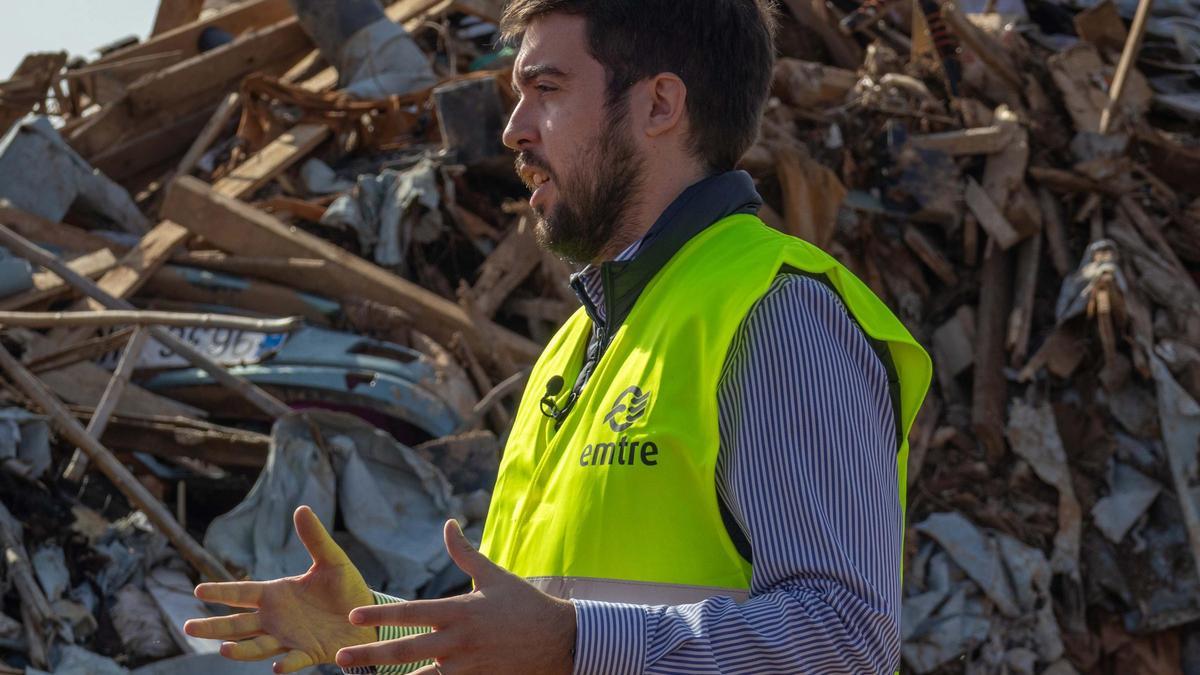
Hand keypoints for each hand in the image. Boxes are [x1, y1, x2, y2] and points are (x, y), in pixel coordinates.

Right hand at [183, 506, 376, 672]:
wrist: (367, 616)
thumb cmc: (346, 588)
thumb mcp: (332, 560)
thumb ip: (315, 538)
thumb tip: (301, 508)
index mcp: (276, 594)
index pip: (241, 593)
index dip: (221, 591)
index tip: (198, 590)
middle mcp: (276, 618)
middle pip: (237, 624)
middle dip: (213, 627)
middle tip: (187, 627)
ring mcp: (289, 637)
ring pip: (256, 646)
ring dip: (240, 650)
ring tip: (224, 650)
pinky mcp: (308, 652)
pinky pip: (293, 660)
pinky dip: (284, 664)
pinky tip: (276, 667)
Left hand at [334, 520, 576, 674]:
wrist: (558, 640)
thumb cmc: (524, 603)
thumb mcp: (494, 576)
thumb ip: (465, 553)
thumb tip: (448, 524)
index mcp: (460, 611)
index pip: (412, 613)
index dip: (381, 615)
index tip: (354, 617)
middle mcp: (458, 641)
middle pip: (406, 651)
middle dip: (370, 654)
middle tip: (341, 657)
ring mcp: (466, 666)